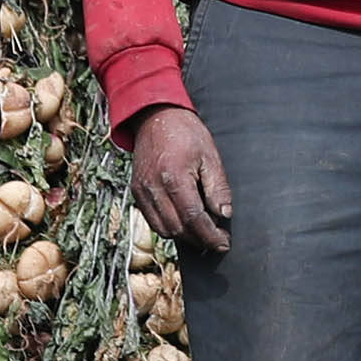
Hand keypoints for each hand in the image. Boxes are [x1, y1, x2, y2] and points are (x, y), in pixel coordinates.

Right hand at [129, 108, 235, 251]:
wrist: (155, 117)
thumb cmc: (186, 133)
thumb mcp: (210, 156)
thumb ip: (217, 188)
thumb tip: (224, 214)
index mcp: (175, 177)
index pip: (194, 218)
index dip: (210, 235)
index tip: (224, 243)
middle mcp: (154, 187)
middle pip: (178, 228)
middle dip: (199, 239)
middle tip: (217, 240)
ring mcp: (142, 191)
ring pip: (163, 229)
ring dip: (184, 236)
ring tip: (202, 232)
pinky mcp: (136, 192)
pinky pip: (152, 220)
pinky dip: (169, 227)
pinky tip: (184, 222)